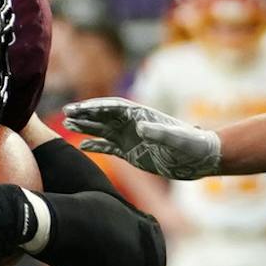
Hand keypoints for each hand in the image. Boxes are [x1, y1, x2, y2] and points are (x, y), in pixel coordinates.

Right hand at [64, 98, 222, 179]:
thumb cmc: (192, 145)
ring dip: (85, 127)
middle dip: (84, 114)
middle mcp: (133, 124)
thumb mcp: (177, 138)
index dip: (94, 106)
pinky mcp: (131, 153)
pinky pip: (108, 147)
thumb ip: (159, 132)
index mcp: (141, 115)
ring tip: (66, 125)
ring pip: (102, 129)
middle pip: (103, 116)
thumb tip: (139, 127)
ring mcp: (130, 138)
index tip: (77, 108)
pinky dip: (94, 145)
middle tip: (65, 113)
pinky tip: (81, 145)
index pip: (112, 107)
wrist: (200, 159)